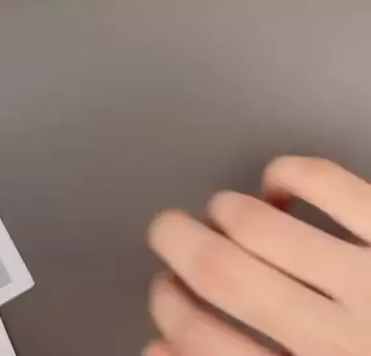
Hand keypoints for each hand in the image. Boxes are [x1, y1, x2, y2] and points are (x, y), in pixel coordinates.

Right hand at [146, 156, 370, 355]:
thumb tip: (161, 347)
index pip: (204, 341)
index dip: (169, 310)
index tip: (164, 293)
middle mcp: (334, 338)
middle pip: (220, 272)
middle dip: (176, 242)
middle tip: (169, 232)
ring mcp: (369, 279)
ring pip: (261, 225)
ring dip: (226, 211)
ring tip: (224, 213)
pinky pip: (323, 182)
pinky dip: (287, 173)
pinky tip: (280, 187)